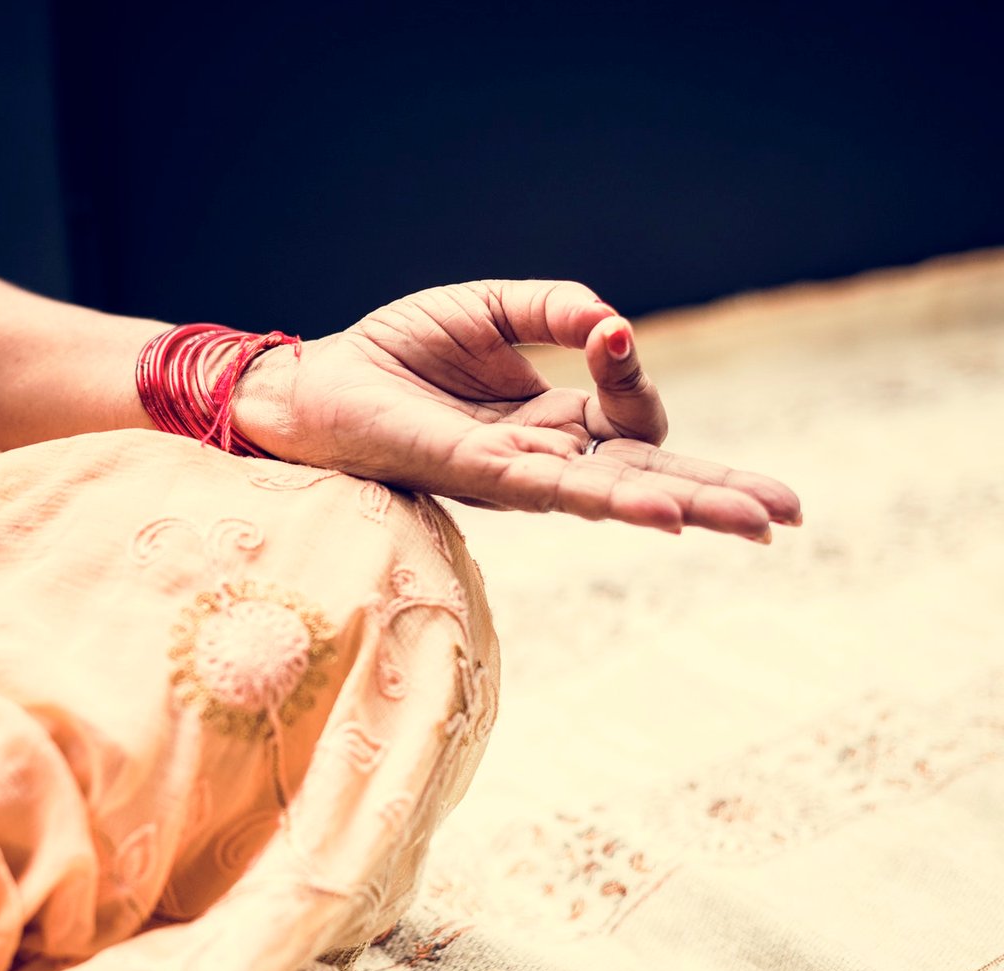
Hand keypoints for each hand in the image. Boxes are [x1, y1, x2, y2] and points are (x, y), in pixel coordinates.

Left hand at [235, 280, 800, 539]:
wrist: (316, 383)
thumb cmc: (396, 352)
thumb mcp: (488, 310)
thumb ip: (556, 309)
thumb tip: (616, 322)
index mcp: (551, 421)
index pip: (629, 414)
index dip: (632, 374)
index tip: (608, 332)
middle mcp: (544, 459)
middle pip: (649, 478)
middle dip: (719, 494)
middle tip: (791, 513)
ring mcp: (517, 476)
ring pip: (619, 495)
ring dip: (689, 507)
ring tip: (758, 524)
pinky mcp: (479, 477)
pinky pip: (560, 493)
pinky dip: (615, 500)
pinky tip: (664, 513)